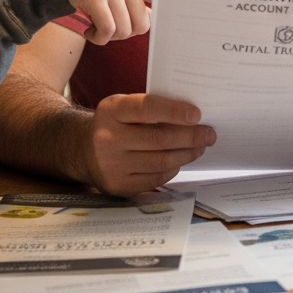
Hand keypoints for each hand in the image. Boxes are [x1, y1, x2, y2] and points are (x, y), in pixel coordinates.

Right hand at [45, 0, 152, 44]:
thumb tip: (151, 22)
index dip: (162, 15)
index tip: (154, 26)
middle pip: (142, 25)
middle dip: (126, 33)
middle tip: (110, 29)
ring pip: (124, 30)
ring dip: (108, 37)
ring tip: (97, 28)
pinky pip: (107, 31)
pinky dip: (98, 38)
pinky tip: (89, 32)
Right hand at [84, 93, 215, 194]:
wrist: (83, 150)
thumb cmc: (114, 124)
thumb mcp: (123, 106)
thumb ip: (150, 108)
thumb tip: (192, 117)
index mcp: (111, 111)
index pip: (147, 108)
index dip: (174, 112)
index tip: (197, 115)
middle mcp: (108, 138)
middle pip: (159, 139)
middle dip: (190, 137)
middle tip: (209, 134)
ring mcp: (112, 165)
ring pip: (161, 161)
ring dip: (187, 154)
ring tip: (200, 147)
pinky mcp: (118, 185)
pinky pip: (156, 178)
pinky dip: (173, 169)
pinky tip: (181, 160)